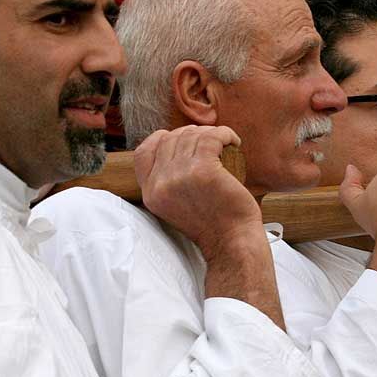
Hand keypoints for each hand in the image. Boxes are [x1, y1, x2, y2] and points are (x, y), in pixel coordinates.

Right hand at [134, 125, 263, 258]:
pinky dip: (225, 134)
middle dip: (191, 134)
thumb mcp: (174, 207)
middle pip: (170, 140)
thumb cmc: (212, 225)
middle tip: (212, 143)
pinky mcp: (203, 170)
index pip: (143, 153)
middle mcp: (160, 184)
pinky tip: (233, 142)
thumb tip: (171, 151)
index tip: (181, 140)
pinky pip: (212, 137)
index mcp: (150, 193)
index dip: (160, 139)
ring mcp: (180, 176)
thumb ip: (167, 184)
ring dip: (211, 133)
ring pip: (191, 136)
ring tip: (225, 144)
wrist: (232, 243)